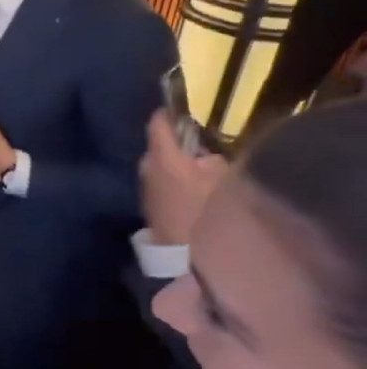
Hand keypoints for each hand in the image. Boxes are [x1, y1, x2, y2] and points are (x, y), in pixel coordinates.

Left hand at [141, 110, 227, 245]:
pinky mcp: (148, 206)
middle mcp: (147, 167)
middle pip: (158, 145)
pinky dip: (171, 180)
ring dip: (173, 164)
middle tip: (200, 145)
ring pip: (158, 165)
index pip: (158, 122)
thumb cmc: (207, 212)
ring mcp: (145, 188)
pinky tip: (190, 190)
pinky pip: (159, 183)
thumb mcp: (223, 179)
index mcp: (162, 156)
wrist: (185, 257)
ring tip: (197, 170)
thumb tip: (206, 154)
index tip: (186, 111)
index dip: (171, 113)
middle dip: (176, 143)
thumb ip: (214, 158)